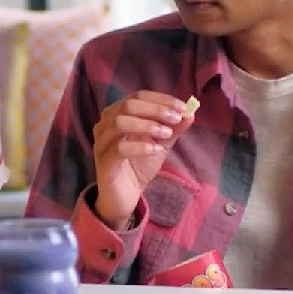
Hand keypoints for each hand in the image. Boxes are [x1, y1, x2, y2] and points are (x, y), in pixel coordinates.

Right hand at [91, 91, 195, 229]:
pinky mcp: (103, 163)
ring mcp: (102, 144)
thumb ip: (172, 129)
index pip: (137, 96)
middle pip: (127, 105)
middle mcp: (105, 125)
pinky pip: (119, 149)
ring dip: (147, 125)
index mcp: (117, 115)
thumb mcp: (160, 144)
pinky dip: (140, 146)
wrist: (126, 196)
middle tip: (175, 119)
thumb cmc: (139, 166)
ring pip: (119, 123)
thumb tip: (190, 112)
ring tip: (166, 134)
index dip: (160, 99)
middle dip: (155, 110)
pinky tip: (156, 150)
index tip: (182, 107)